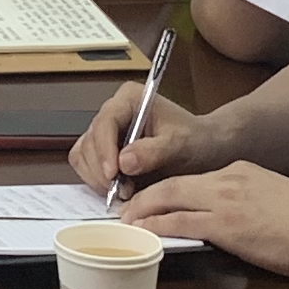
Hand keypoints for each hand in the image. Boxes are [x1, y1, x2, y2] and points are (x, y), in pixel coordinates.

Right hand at [65, 90, 217, 196]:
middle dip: (102, 169)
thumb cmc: (196, 140)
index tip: (113, 173)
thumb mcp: (180, 145)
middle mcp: (113, 111)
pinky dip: (97, 181)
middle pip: (90, 140)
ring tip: (125, 191)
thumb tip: (123, 161)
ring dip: (98, 178)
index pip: (105, 121)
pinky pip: (86, 166)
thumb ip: (154, 151)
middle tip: (122, 190)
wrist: (204, 149)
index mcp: (130, 98)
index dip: (104, 149)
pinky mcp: (103, 149)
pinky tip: (119, 189)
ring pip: (83, 155)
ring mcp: (106, 131)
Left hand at [120, 159, 288, 276]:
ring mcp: (225, 201)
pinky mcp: (226, 225)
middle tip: (125, 210)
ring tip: (126, 222)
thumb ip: (251, 205)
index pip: (194, 179)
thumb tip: (237, 222)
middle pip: (173, 183)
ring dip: (143, 211)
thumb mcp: (276, 202)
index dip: (167, 190)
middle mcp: (228, 180)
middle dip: (145, 197)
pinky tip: (144, 234)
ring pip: (170, 199)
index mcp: (241, 172)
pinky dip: (157, 226)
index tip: (152, 200)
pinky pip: (181, 222)